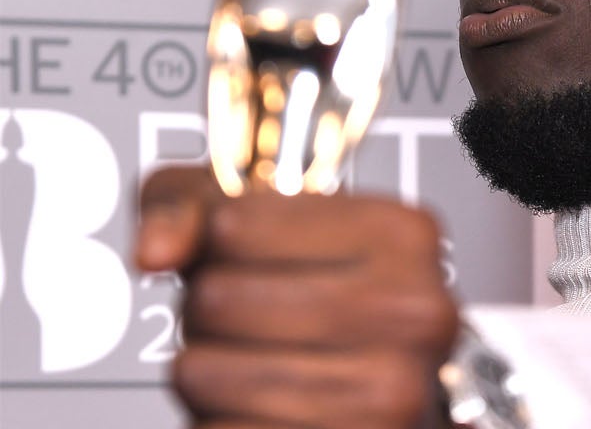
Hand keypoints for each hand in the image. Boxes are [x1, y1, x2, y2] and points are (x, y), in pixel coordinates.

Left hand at [136, 164, 457, 428]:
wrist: (389, 405)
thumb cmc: (333, 321)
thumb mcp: (282, 233)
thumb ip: (201, 207)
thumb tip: (155, 250)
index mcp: (402, 236)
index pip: (233, 223)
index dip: (219, 248)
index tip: (260, 265)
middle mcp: (410, 312)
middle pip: (214, 297)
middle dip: (209, 317)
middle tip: (258, 329)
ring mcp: (387, 394)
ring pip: (199, 371)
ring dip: (208, 379)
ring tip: (262, 375)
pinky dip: (218, 424)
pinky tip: (262, 414)